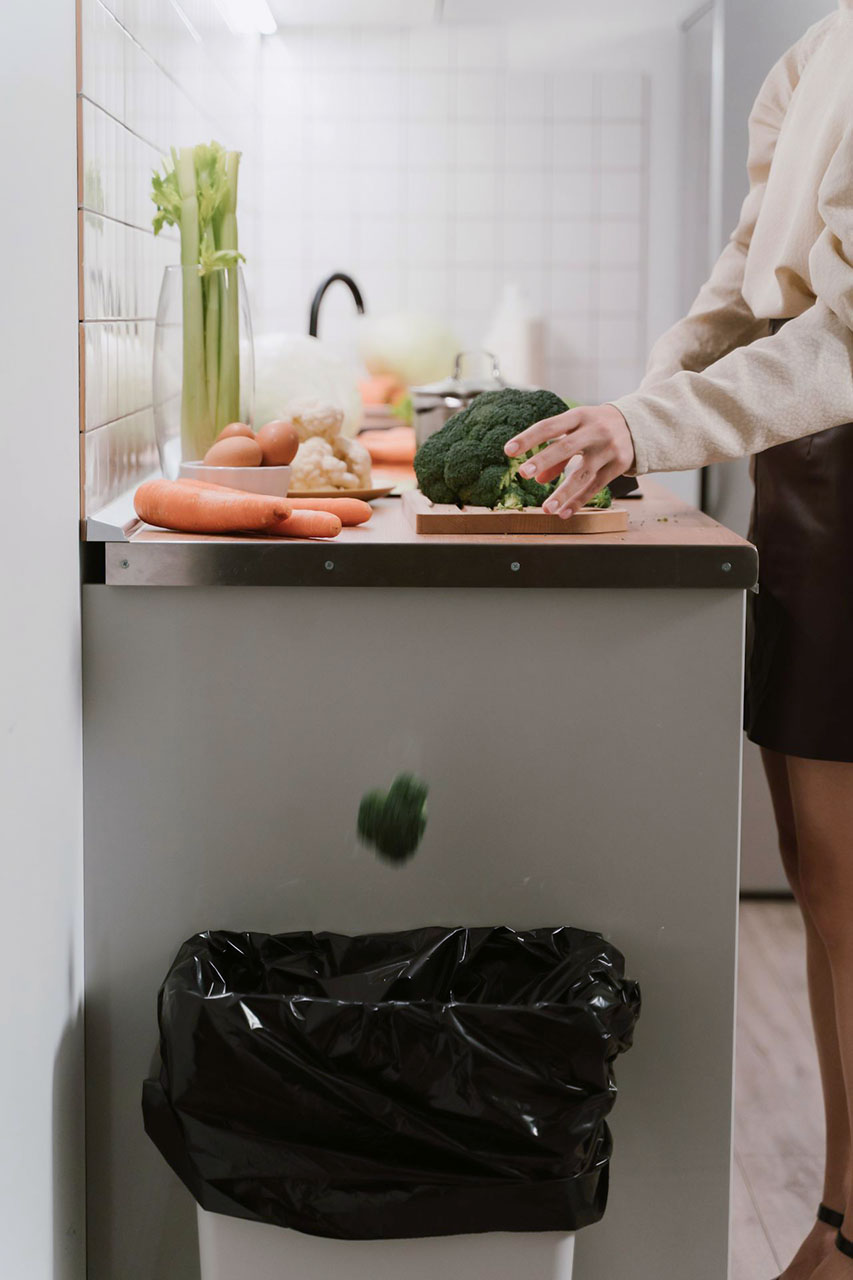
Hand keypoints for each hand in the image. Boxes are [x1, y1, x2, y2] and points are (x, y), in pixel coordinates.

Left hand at [504, 403, 635, 518]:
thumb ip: (556, 452)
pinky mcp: (620, 465)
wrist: (638, 425)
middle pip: (566, 447)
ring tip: (545, 509)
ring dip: (563, 492)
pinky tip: (563, 513)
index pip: (549, 426)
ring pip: (582, 473)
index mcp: (579, 416)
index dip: (528, 438)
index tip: (508, 450)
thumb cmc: (596, 427)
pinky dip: (579, 501)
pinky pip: (596, 486)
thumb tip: (537, 479)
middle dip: (543, 460)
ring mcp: (609, 449)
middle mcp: (595, 430)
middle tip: (523, 474)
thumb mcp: (576, 430)